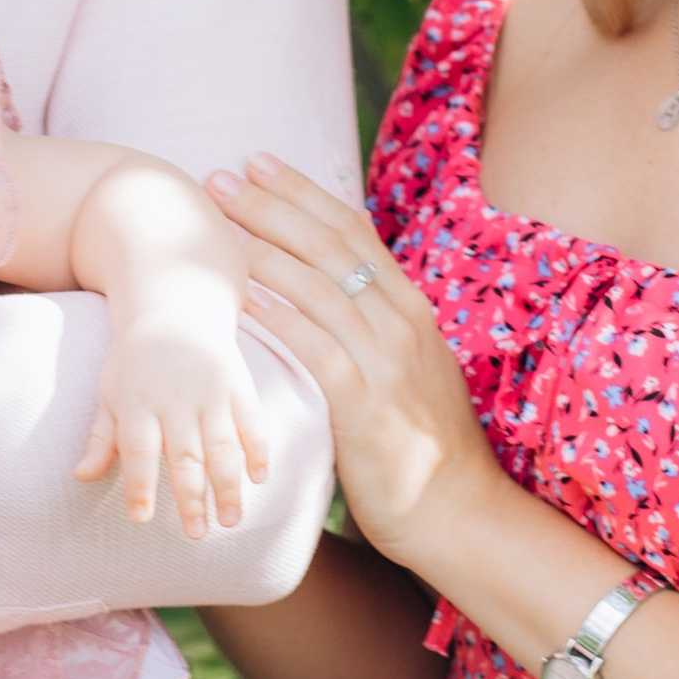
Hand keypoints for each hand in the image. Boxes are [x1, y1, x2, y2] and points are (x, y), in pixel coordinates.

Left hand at [75, 324, 270, 538]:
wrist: (176, 308)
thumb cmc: (135, 362)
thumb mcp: (110, 394)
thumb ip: (102, 439)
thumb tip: (81, 477)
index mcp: (138, 403)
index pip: (138, 451)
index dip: (140, 485)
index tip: (141, 519)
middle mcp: (176, 398)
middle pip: (185, 454)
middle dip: (192, 497)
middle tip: (196, 534)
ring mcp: (211, 390)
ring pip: (223, 445)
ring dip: (228, 485)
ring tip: (231, 521)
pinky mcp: (239, 383)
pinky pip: (252, 420)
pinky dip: (258, 448)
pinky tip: (260, 478)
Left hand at [209, 156, 502, 575]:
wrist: (461, 514)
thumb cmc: (422, 450)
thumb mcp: (405, 375)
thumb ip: (370, 335)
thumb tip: (327, 304)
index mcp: (410, 309)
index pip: (353, 231)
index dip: (304, 193)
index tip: (261, 164)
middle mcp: (403, 322)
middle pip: (331, 245)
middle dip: (273, 204)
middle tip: (222, 174)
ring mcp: (388, 360)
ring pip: (320, 286)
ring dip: (264, 248)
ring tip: (217, 224)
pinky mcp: (368, 403)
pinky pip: (316, 347)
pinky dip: (278, 316)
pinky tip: (241, 298)